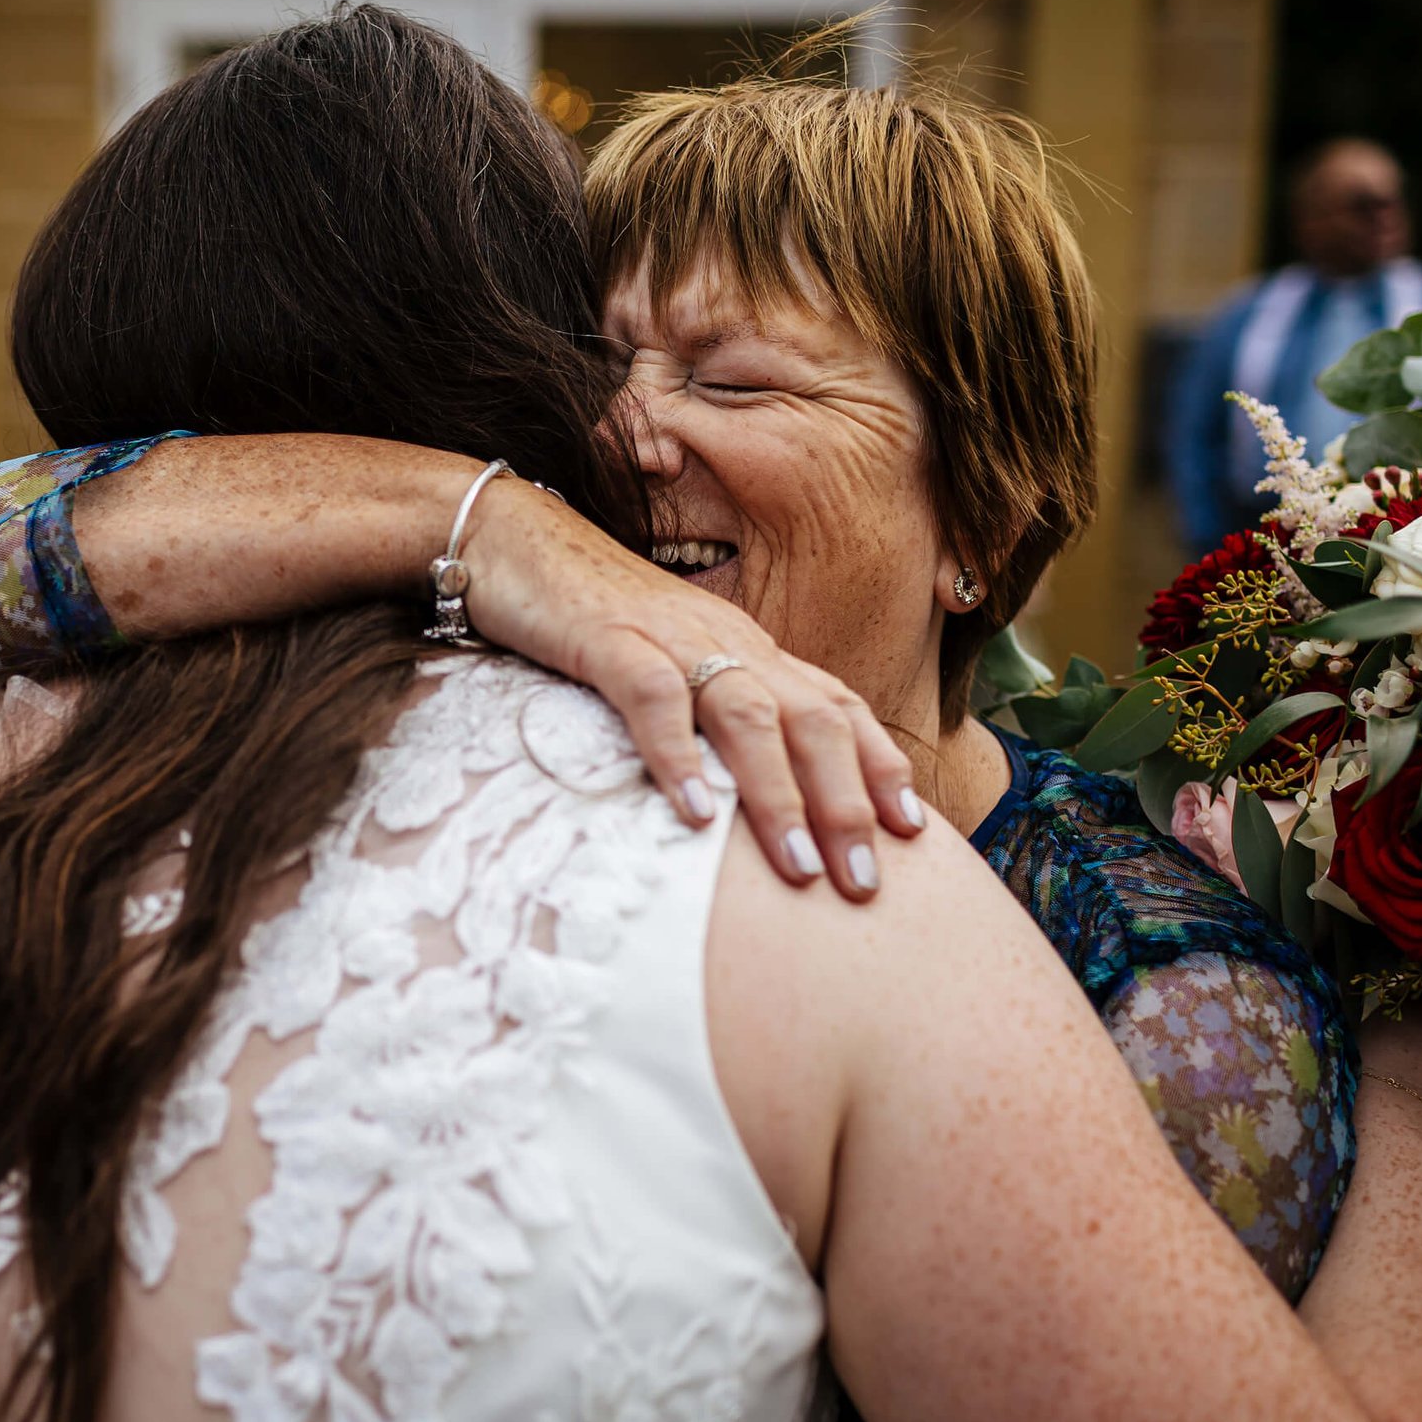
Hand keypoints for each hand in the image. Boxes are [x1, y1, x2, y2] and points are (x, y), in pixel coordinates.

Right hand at [462, 479, 923, 899]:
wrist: (508, 537)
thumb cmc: (587, 616)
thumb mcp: (668, 667)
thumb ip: (709, 720)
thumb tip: (741, 803)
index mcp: (747, 647)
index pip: (836, 704)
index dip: (880, 766)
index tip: (913, 833)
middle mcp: (724, 639)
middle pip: (811, 718)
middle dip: (847, 803)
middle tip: (863, 884)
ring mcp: (668, 636)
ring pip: (748, 712)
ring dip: (779, 796)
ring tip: (801, 867)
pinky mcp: (605, 637)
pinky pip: (652, 697)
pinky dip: (679, 756)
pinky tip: (697, 815)